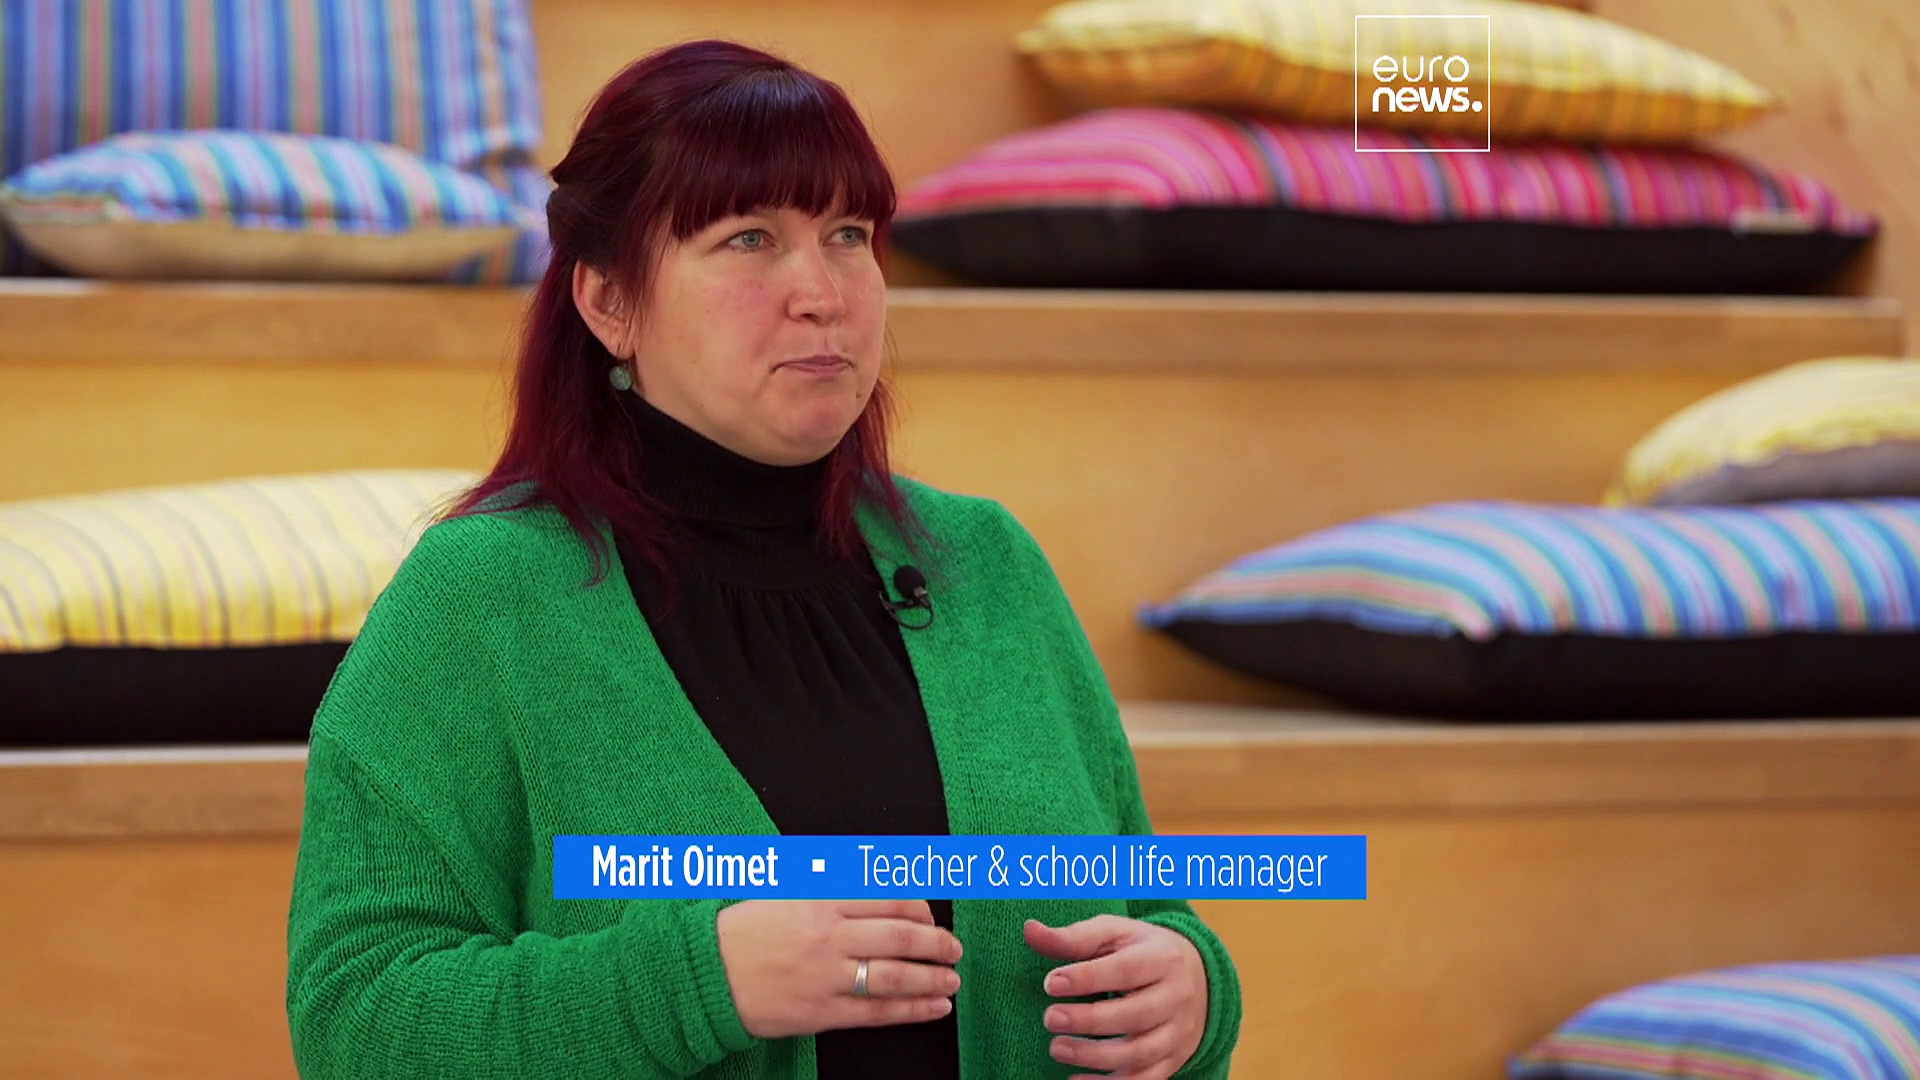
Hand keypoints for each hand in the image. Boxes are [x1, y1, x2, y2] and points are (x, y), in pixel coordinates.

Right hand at [715, 899, 962, 1038]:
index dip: (920, 907)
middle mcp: (828, 935)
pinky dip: (910, 1009)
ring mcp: (826, 975)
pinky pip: (876, 1011)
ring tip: (952, 980)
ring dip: (931, 978)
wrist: (702, 973)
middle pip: (899, 935)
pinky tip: (935, 1007)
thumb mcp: (785, 888)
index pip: (887, 897)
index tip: (932, 915)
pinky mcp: (820, 1012)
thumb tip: (874, 875)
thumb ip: (828, 882)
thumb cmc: (741, 929)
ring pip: (893, 975)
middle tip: (954, 948)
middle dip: (935, 943)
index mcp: (820, 898)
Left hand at [1025, 915, 1206, 1079]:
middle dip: (1089, 1021)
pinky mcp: (1174, 1059)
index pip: (1126, 970)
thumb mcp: (1114, 934)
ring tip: (1057, 1048)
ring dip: (1095, 1056)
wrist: (1198, 976)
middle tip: (1049, 1019)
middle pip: (1136, 1015)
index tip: (1051, 983)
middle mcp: (1177, 996)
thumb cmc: (1142, 951)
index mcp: (1162, 958)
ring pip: (1141, 1052)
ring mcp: (1178, 1032)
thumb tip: (1029, 930)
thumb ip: (1073, 937)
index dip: (1087, 978)